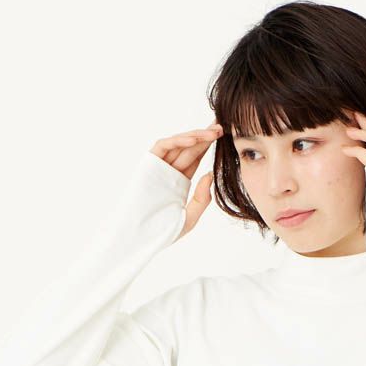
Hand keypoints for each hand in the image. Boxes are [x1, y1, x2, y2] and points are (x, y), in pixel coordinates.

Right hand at [150, 123, 222, 238]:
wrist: (141, 238)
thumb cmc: (162, 232)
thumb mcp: (190, 217)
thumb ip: (202, 198)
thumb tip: (211, 175)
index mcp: (179, 181)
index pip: (195, 158)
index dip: (208, 146)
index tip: (225, 137)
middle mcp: (169, 171)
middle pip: (189, 148)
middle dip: (205, 136)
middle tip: (222, 127)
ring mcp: (158, 166)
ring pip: (178, 144)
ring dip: (196, 136)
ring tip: (213, 132)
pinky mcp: (148, 164)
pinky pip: (163, 146)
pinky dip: (178, 140)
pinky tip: (194, 139)